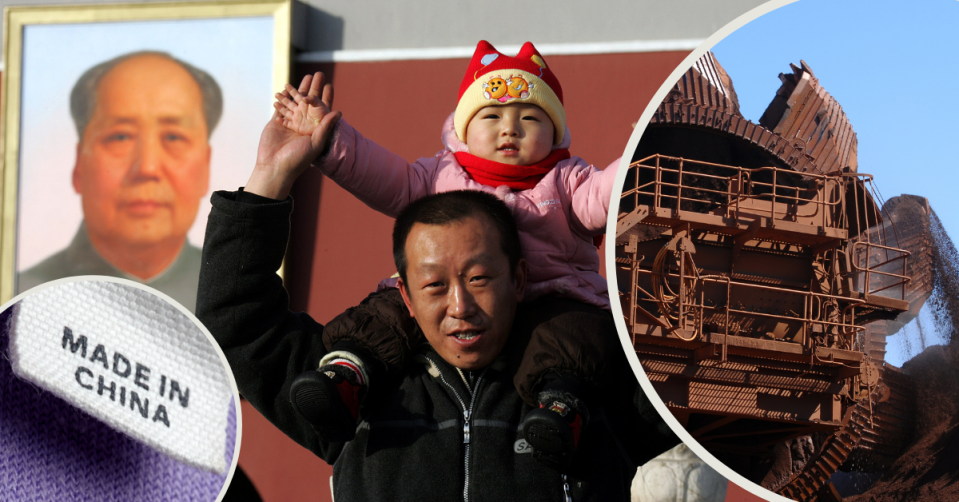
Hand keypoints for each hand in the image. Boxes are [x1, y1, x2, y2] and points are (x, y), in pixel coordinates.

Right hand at [246, 73, 340, 199]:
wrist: (274, 168)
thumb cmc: (297, 160)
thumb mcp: (315, 144)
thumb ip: (325, 127)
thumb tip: (339, 112)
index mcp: (314, 130)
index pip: (322, 110)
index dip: (326, 97)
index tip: (329, 85)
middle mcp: (303, 125)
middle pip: (309, 103)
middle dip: (313, 88)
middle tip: (318, 73)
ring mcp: (290, 123)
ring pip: (295, 103)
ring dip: (298, 90)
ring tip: (304, 76)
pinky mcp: (276, 123)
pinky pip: (281, 108)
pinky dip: (283, 98)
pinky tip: (286, 87)